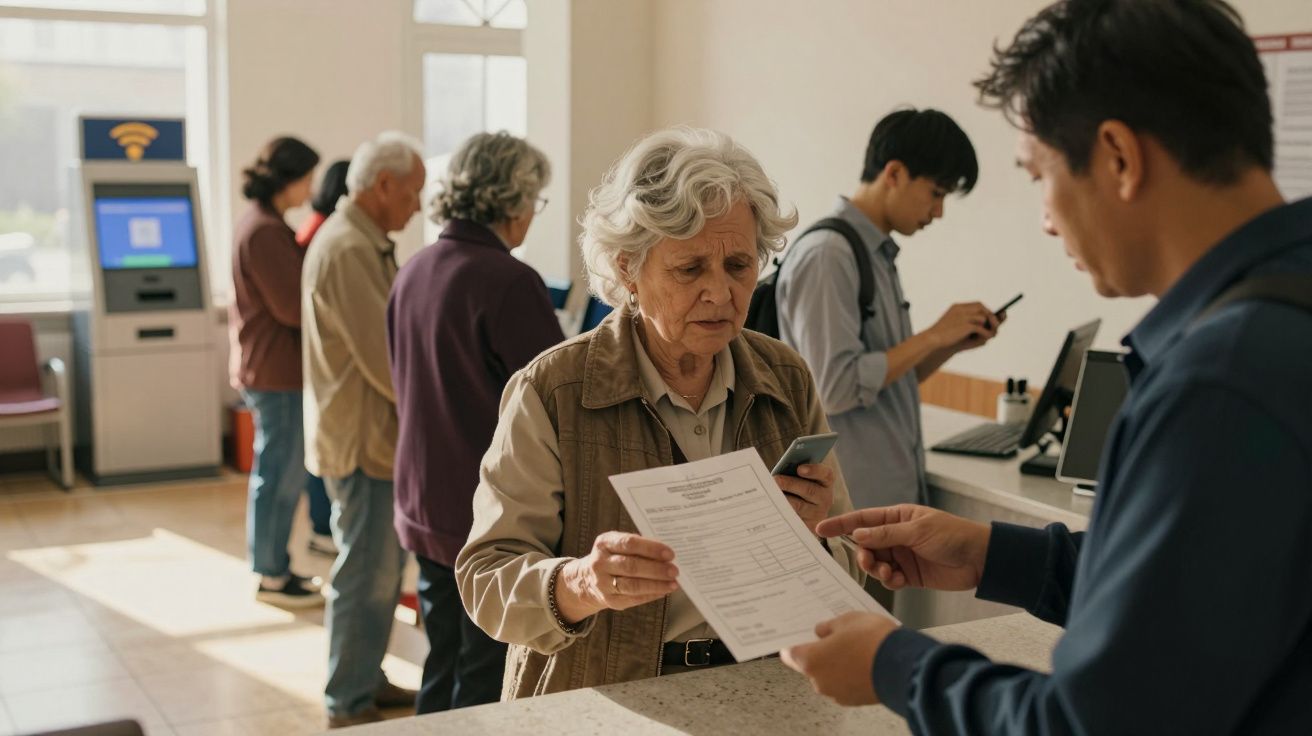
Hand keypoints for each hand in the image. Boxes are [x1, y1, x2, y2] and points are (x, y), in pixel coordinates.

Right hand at [555, 532, 678, 623]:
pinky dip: (651, 595)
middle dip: (656, 569)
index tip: (670, 553)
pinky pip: (633, 599)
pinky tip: (663, 591)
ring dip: (656, 585)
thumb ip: (638, 547)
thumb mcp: (617, 545)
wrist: (586, 579)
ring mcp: (603, 583)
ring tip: (673, 583)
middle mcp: (600, 563)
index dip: (651, 548)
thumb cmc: (612, 557)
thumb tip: (667, 555)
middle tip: (674, 570)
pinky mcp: (609, 600)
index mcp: (604, 543)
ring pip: (632, 585)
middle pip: (631, 566)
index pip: (629, 543)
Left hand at [775, 463, 833, 534]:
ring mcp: (818, 514)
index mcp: (825, 482)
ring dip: (784, 500)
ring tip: (770, 494)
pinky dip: (782, 513)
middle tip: (776, 480)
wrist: (807, 513)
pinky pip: (794, 520)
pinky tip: (772, 508)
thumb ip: (794, 472)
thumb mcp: (802, 478)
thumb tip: (779, 474)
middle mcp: (825, 498)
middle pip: (809, 490)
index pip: (825, 474)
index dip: (813, 471)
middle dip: (790, 484)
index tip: (799, 468)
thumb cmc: (799, 488)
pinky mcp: (808, 526)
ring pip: (800, 507)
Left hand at [781, 611, 898, 705]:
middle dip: (821, 653)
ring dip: (837, 665)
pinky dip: (851, 675)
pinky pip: (846, 685)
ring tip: (856, 648)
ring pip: (829, 676)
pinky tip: (865, 661)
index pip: (790, 654)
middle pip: (811, 665)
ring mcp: (837, 693)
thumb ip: (830, 626)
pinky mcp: (855, 700)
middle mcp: (820, 681)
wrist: (903, 666)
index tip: (800, 637)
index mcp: (811, 660)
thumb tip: (822, 631)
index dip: (795, 644)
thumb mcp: (848, 620)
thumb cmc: (872, 640)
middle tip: (835, 638)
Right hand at [817, 505, 989, 591]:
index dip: (841, 524)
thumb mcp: (918, 530)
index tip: (821, 528)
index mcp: (897, 517)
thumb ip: (886, 534)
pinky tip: (897, 579)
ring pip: (875, 563)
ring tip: (886, 572)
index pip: (863, 519)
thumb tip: (858, 534)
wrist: (980, 559)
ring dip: (876, 569)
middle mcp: (896, 536)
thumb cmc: (954, 535)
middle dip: (863, 554)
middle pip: (866, 545)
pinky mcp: (909, 575)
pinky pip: (889, 578)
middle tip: (869, 560)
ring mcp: (902, 556)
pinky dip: (888, 580)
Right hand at [929, 302, 1000, 352]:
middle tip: (996, 326)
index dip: (986, 311)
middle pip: (982, 308)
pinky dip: (986, 333)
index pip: (977, 304)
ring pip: (984, 318)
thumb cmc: (946, 339)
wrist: (933, 341)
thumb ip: (974, 328)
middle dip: (991, 316)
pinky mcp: (965, 325)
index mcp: (957, 307)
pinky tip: (986, 338)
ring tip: (990, 335)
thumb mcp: (959, 330)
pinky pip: (981, 328)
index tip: (994, 317)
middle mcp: (961, 309)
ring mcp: (963, 316)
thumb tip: (993, 331)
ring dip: (989, 327)